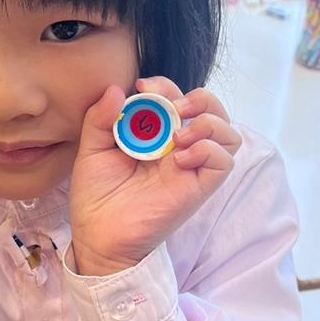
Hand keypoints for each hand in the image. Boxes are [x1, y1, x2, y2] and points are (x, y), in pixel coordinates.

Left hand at [69, 75, 241, 276]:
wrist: (98, 235)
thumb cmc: (96, 195)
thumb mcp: (91, 150)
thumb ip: (100, 118)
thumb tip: (116, 89)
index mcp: (156, 134)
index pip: (176, 97)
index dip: (165, 85)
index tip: (142, 87)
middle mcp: (179, 147)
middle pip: (212, 110)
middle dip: (198, 98)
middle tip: (172, 106)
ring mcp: (191, 167)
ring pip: (227, 133)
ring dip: (208, 123)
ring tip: (179, 135)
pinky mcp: (198, 188)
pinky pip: (223, 162)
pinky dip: (208, 151)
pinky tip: (179, 158)